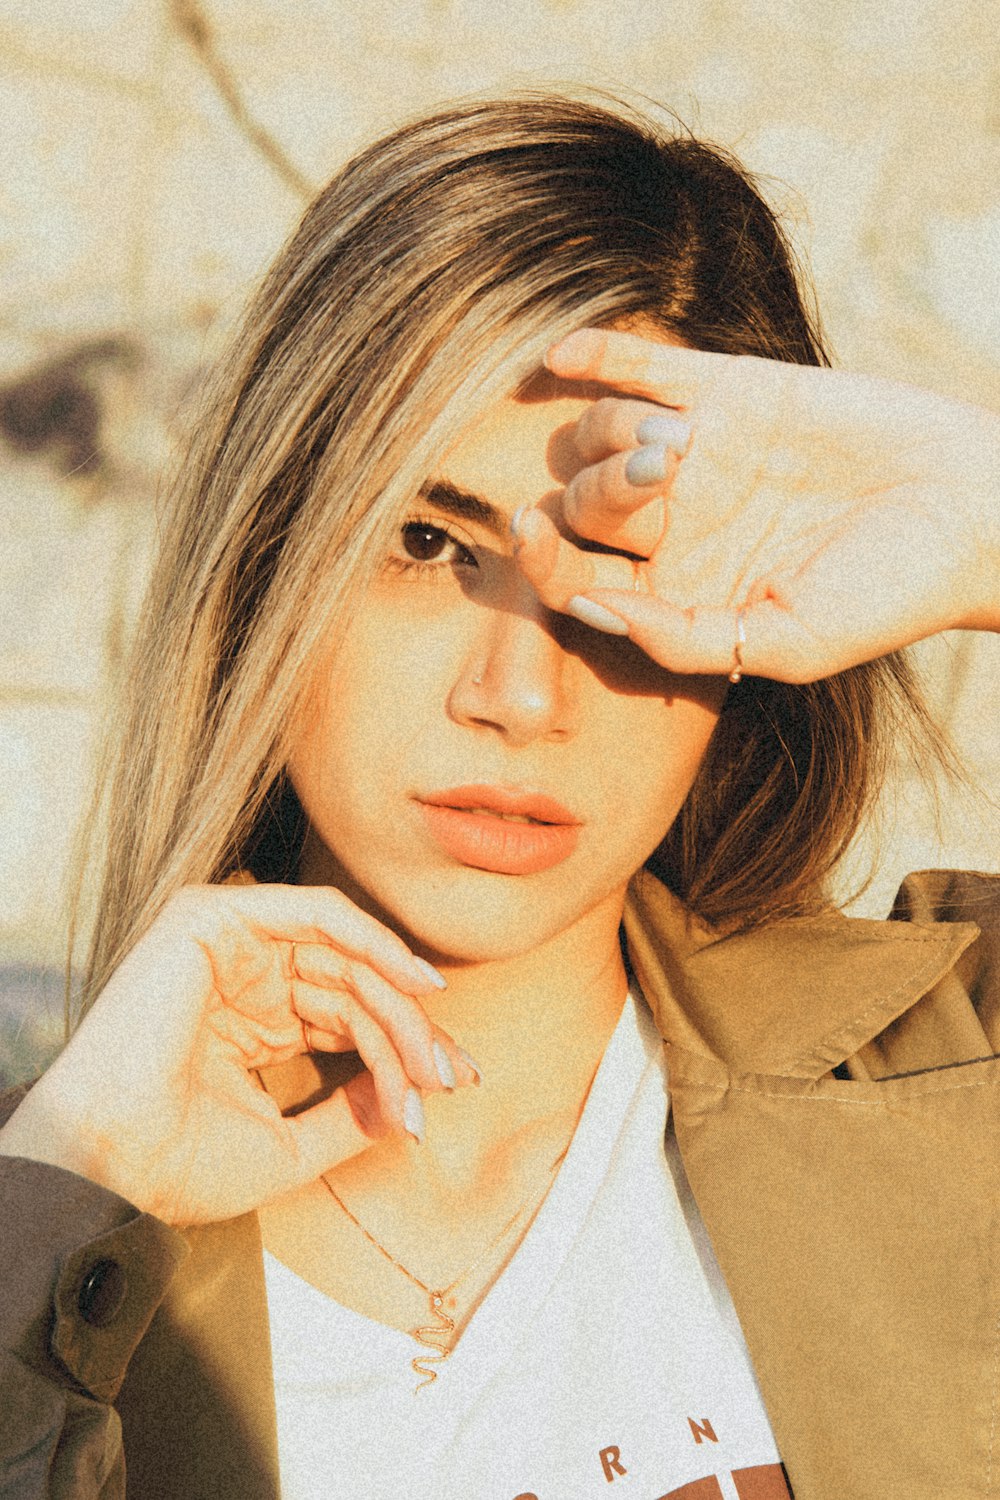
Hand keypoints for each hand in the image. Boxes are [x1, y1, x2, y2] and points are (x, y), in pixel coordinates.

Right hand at [0, 884, 476, 1224]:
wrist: (112, 1166)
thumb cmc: (180, 1166)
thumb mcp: (290, 1147)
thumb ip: (349, 1114)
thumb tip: (411, 1095)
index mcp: (251, 1022)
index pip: (346, 1015)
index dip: (404, 1046)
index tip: (454, 1086)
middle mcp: (242, 977)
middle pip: (353, 985)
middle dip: (410, 1030)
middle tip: (448, 1078)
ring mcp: (227, 943)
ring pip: (344, 954)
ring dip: (396, 1003)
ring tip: (427, 1059)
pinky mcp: (213, 916)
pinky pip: (318, 911)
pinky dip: (371, 938)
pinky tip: (411, 979)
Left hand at [514, 328, 999, 681]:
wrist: (975, 514)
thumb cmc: (887, 595)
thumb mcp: (785, 644)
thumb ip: (683, 637)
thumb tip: (592, 607)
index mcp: (679, 590)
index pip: (577, 578)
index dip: (540, 559)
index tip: (529, 534)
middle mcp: (677, 523)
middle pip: (582, 504)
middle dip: (598, 491)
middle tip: (667, 479)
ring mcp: (699, 453)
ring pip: (599, 434)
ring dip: (608, 431)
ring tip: (679, 443)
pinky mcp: (732, 389)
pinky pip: (642, 366)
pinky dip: (596, 356)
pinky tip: (562, 355)